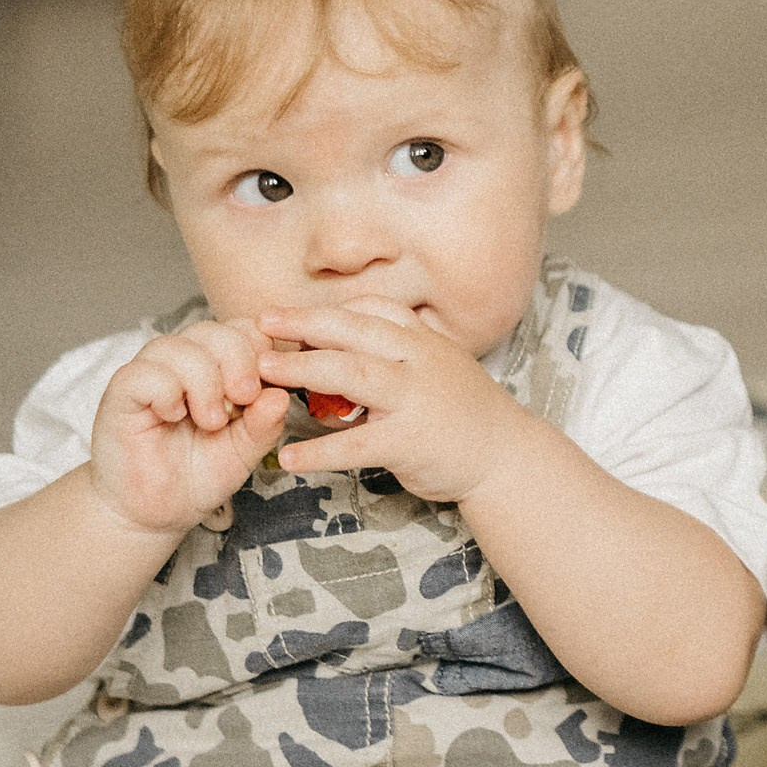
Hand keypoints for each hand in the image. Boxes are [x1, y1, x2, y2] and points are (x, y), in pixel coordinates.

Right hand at [89, 319, 289, 535]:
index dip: (259, 349)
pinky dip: (167, 391)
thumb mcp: (244, 452)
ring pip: (178, 346)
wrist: (154, 512)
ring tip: (212, 420)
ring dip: (204, 381)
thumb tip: (281, 396)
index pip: (241, 329)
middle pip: (212, 330)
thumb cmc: (198, 475)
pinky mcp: (121, 395)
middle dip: (238, 359)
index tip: (266, 387)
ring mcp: (150, 375)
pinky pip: (143, 373)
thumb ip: (263, 425)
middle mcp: (182, 364)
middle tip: (244, 398)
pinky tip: (174, 416)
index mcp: (217, 368)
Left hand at [254, 297, 525, 503]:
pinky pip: (357, 444)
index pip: (371, 309)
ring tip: (264, 373)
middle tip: (261, 323)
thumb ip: (396, 348)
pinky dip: (321, 451)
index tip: (288, 314)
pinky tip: (289, 456)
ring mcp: (414, 399)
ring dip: (304, 370)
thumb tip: (340, 338)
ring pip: (352, 374)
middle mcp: (418, 361)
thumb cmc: (463, 410)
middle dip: (304, 324)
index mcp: (422, 340)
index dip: (327, 310)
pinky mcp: (410, 442)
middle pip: (354, 331)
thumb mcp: (436, 363)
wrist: (505, 455)